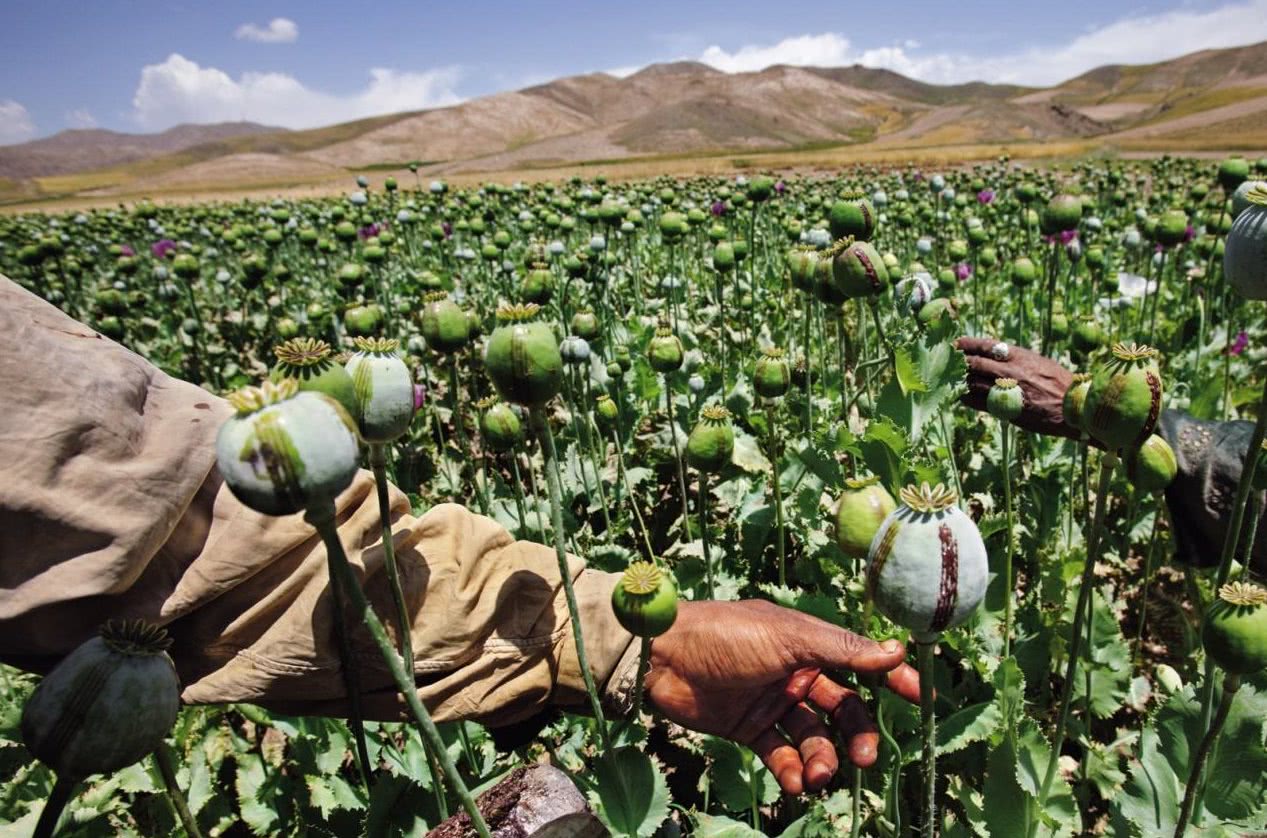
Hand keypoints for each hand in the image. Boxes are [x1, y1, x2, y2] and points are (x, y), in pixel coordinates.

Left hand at [645, 600, 919, 794]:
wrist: (662, 659)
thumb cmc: (726, 636)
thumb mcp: (789, 637)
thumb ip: (842, 649)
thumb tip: (897, 652)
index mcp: (807, 642)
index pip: (859, 661)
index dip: (890, 678)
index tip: (919, 699)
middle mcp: (794, 672)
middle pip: (842, 708)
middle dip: (856, 735)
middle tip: (864, 759)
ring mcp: (772, 702)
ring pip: (814, 737)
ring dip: (823, 759)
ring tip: (817, 775)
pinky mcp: (748, 730)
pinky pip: (782, 755)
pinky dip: (792, 771)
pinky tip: (795, 782)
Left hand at [956, 336, 1077, 439]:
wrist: (1074, 406)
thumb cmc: (1058, 382)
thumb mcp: (1037, 361)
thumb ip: (1014, 358)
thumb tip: (992, 354)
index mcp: (1019, 356)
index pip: (985, 345)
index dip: (966, 343)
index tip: (953, 342)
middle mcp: (1010, 371)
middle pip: (974, 363)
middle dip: (957, 362)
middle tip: (943, 361)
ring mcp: (1007, 391)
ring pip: (972, 383)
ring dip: (958, 381)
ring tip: (946, 378)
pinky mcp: (1005, 409)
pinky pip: (978, 403)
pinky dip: (965, 398)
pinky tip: (958, 396)